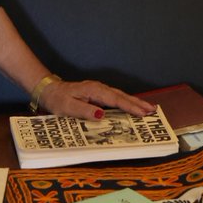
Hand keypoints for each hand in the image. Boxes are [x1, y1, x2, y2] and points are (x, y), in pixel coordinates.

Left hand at [40, 79, 155, 119]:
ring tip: (148, 108)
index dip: (130, 107)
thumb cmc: (58, 100)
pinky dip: (126, 101)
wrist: (50, 91)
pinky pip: (115, 98)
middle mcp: (99, 88)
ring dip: (134, 102)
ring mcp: (99, 90)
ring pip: (120, 96)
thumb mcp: (68, 108)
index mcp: (94, 90)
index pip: (116, 99)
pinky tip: (131, 106)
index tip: (142, 113)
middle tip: (152, 110)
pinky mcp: (98, 94)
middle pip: (122, 96)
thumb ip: (85, 110)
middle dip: (138, 103)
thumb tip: (102, 114)